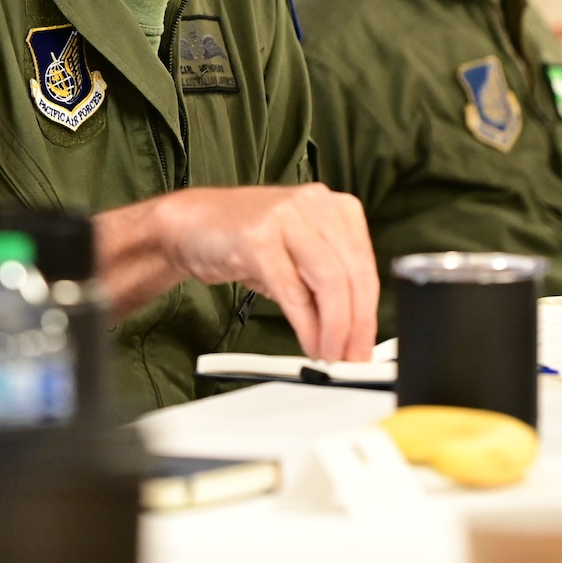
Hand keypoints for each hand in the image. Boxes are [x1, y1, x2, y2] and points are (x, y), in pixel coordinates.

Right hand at [98, 184, 377, 360]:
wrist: (191, 223)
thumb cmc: (247, 242)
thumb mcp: (297, 259)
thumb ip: (325, 289)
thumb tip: (352, 335)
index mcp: (334, 206)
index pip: (365, 266)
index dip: (370, 314)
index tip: (365, 347)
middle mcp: (314, 204)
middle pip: (352, 274)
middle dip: (356, 325)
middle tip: (352, 358)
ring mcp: (286, 217)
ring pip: (329, 281)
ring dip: (335, 328)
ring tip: (330, 355)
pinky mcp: (257, 238)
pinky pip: (293, 290)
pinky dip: (306, 324)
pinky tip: (309, 343)